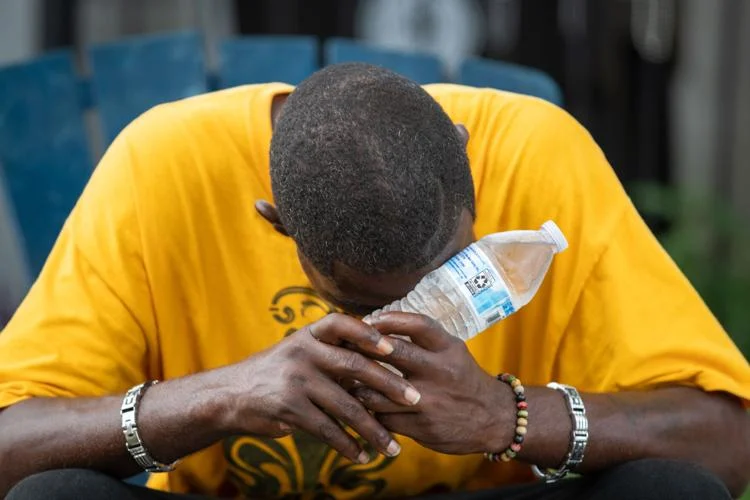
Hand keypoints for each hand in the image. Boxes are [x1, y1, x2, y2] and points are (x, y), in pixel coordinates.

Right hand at [218, 313, 420, 463]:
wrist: (231, 394)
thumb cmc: (278, 372)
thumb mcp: (301, 351)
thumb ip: (335, 355)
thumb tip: (382, 364)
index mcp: (310, 334)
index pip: (342, 324)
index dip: (369, 334)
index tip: (393, 347)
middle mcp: (303, 352)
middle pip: (354, 365)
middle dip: (388, 384)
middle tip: (415, 398)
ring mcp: (296, 380)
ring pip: (345, 405)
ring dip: (373, 429)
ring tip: (393, 447)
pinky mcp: (289, 408)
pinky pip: (327, 429)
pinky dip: (347, 445)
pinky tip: (362, 455)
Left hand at [353, 312, 514, 454]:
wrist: (494, 419)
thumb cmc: (462, 377)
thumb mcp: (452, 350)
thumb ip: (422, 338)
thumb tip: (377, 323)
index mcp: (448, 349)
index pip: (417, 324)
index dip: (389, 320)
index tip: (368, 321)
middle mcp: (441, 372)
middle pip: (395, 352)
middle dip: (366, 347)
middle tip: (346, 346)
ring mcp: (431, 401)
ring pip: (381, 390)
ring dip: (359, 385)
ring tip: (348, 379)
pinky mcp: (423, 427)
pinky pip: (385, 418)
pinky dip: (371, 411)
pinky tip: (362, 406)